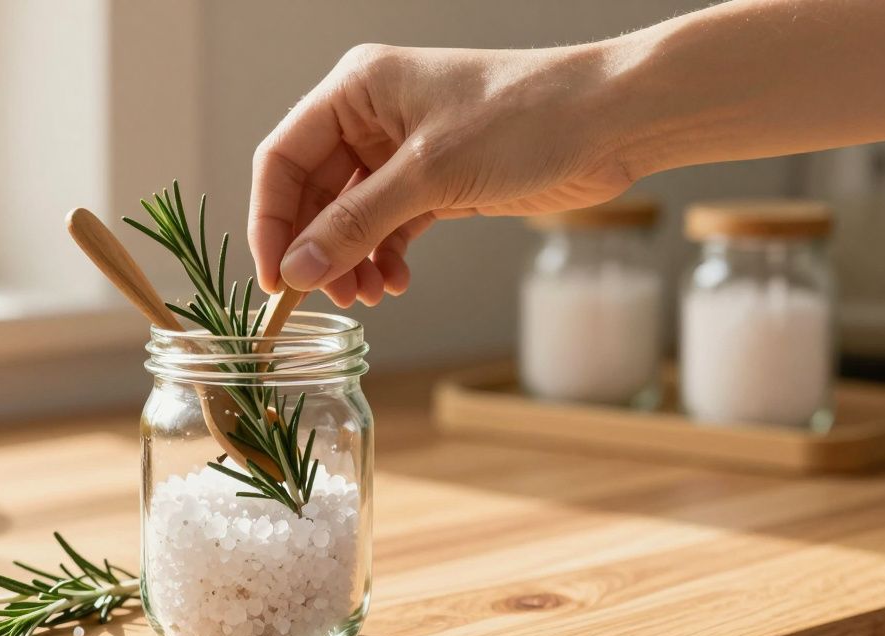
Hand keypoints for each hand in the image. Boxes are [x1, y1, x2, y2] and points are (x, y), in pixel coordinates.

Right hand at [248, 43, 632, 306]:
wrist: (614, 119)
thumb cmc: (526, 118)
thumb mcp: (431, 174)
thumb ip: (358, 223)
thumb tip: (299, 270)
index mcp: (356, 89)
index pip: (283, 158)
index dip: (270, 220)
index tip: (276, 277)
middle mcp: (371, 116)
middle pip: (313, 192)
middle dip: (317, 248)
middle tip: (322, 298)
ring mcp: (402, 150)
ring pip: (350, 215)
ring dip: (350, 260)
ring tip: (367, 298)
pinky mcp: (435, 179)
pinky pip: (388, 225)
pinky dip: (384, 256)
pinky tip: (394, 282)